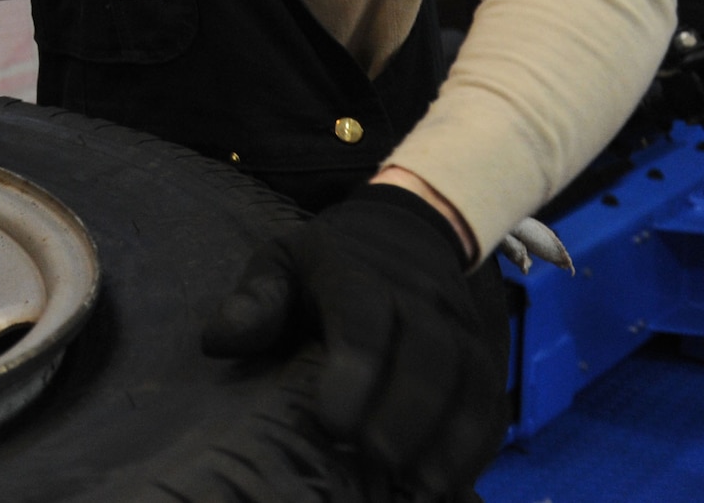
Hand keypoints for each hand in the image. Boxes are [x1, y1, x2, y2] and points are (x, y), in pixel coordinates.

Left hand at [201, 184, 504, 492]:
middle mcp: (420, 299)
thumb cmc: (327, 261)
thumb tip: (217, 342)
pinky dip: (477, 444)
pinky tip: (449, 483)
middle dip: (406, 416)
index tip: (330, 423)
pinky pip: (492, 400)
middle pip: (428, 356)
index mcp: (358, 274)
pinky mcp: (484, 354)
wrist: (405, 231)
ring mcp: (459, 326)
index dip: (354, 372)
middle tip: (377, 464)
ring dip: (450, 440)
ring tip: (419, 490)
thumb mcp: (280, 260)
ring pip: (470, 381)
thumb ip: (254, 299)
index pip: (363, 321)